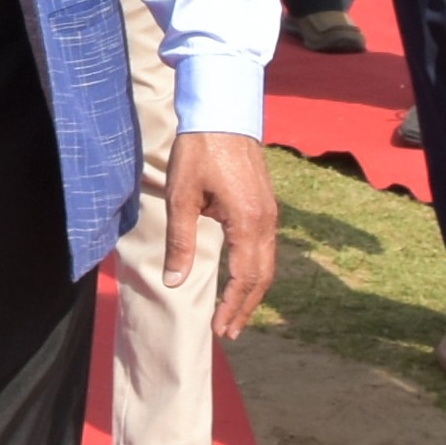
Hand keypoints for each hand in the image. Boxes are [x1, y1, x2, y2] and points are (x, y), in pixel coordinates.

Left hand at [165, 131, 279, 341]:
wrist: (224, 112)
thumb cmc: (200, 151)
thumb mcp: (182, 198)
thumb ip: (180, 243)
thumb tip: (175, 282)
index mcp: (247, 222)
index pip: (246, 278)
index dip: (233, 307)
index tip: (220, 329)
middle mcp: (267, 221)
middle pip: (263, 277)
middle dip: (246, 307)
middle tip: (228, 333)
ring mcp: (270, 213)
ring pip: (268, 264)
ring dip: (252, 292)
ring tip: (235, 314)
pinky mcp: (267, 205)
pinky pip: (266, 248)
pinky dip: (256, 271)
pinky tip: (242, 280)